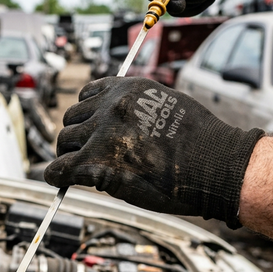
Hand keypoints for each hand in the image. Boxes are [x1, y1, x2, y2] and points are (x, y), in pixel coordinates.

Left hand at [44, 77, 263, 227]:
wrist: (216, 166)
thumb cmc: (201, 144)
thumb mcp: (167, 108)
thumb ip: (136, 111)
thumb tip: (114, 125)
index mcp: (128, 89)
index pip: (88, 94)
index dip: (87, 115)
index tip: (90, 130)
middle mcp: (111, 107)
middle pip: (71, 119)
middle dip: (76, 137)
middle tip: (85, 155)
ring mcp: (102, 135)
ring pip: (63, 142)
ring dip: (69, 156)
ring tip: (84, 170)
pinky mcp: (97, 165)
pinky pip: (58, 170)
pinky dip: (56, 176)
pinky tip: (60, 181)